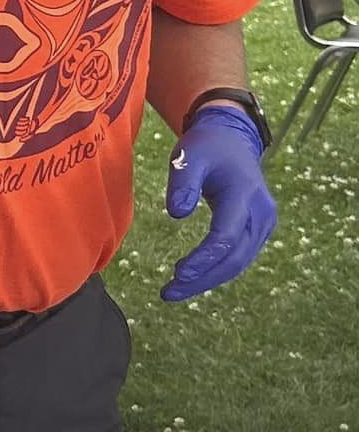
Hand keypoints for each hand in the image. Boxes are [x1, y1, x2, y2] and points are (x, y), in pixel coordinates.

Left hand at [161, 103, 276, 300]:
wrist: (233, 138)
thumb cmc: (207, 146)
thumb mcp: (190, 155)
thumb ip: (183, 182)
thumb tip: (176, 214)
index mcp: (245, 194)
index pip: (227, 235)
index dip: (204, 258)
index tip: (178, 273)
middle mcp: (261, 213)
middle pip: (235, 257)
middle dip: (202, 278)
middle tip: (168, 292)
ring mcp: (263, 223)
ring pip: (238, 261)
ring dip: (208, 280)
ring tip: (172, 291)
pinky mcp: (257, 229)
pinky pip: (238, 256)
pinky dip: (216, 270)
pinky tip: (191, 279)